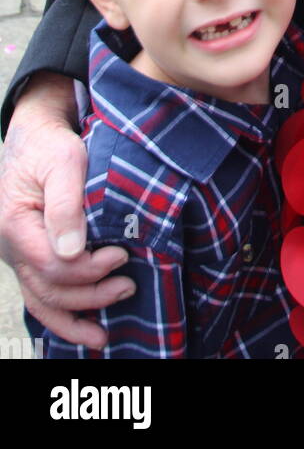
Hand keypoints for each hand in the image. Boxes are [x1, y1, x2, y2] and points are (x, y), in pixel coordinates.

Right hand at [0, 74, 134, 349]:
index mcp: (15, 223)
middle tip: (127, 285)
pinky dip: (62, 318)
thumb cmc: (52, 146)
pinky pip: (41, 298)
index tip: (120, 256)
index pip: (50, 264)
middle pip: (48, 288)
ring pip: (41, 302)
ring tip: (106, 331)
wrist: (37, 138)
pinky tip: (87, 329)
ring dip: (75, 318)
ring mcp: (19, 257)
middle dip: (89, 294)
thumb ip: (66, 202)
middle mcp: (12, 247)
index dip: (87, 269)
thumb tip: (72, 250)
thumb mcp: (63, 160)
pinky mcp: (32, 259)